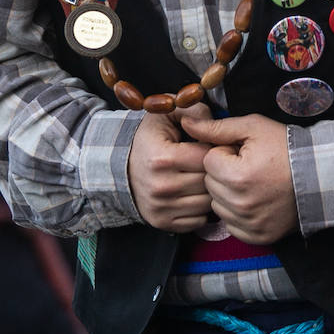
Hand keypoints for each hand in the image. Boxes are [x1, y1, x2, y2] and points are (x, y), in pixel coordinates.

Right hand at [127, 109, 212, 232]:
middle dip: (216, 171)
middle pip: (209, 181)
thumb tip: (215, 120)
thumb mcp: (165, 116)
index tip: (213, 146)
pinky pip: (199, 220)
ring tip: (202, 177)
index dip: (216, 149)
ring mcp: (161, 207)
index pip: (207, 157)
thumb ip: (193, 111)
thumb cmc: (146, 140)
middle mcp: (161, 186)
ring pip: (207, 203)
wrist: (117, 167)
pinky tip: (194, 194)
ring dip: (210, 191)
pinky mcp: (162, 222)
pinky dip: (201, 209)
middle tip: (213, 163)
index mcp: (163, 158)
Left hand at [179, 113, 298, 243]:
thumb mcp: (254, 127)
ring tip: (253, 182)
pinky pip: (231, 224)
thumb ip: (216, 127)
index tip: (244, 152)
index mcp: (237, 176)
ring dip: (229, 193)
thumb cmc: (287, 148)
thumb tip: (186, 122)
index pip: (208, 161)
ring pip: (217, 205)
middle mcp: (240, 204)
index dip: (225, 152)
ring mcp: (249, 223)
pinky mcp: (257, 236)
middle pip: (210, 184)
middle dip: (224, 172)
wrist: (319, 175)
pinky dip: (238, 213)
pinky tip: (256, 199)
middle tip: (249, 166)